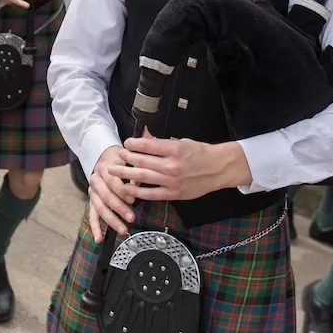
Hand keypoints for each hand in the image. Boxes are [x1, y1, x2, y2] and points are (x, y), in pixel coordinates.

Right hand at [86, 145, 136, 241]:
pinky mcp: (92, 201)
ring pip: (100, 208)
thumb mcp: (127, 159)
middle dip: (119, 208)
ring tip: (123, 230)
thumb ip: (133, 168)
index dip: (123, 191)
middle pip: (106, 197)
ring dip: (111, 220)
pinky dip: (95, 228)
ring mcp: (92, 192)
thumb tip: (140, 181)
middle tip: (132, 218)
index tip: (133, 199)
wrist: (104, 157)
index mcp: (104, 169)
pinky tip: (99, 239)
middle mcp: (95, 181)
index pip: (113, 182)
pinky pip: (92, 215)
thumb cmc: (120, 159)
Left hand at [106, 131, 249, 201]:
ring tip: (113, 171)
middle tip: (116, 156)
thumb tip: (144, 137)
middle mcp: (172, 165)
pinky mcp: (173, 194)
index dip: (133, 144)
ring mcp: (172, 181)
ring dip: (125, 174)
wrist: (218, 169)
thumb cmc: (201, 153)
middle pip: (141, 161)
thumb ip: (161, 143)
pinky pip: (151, 194)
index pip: (147, 145)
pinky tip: (127, 189)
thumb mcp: (182, 141)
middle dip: (125, 158)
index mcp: (174, 149)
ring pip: (142, 177)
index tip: (126, 143)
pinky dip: (137, 191)